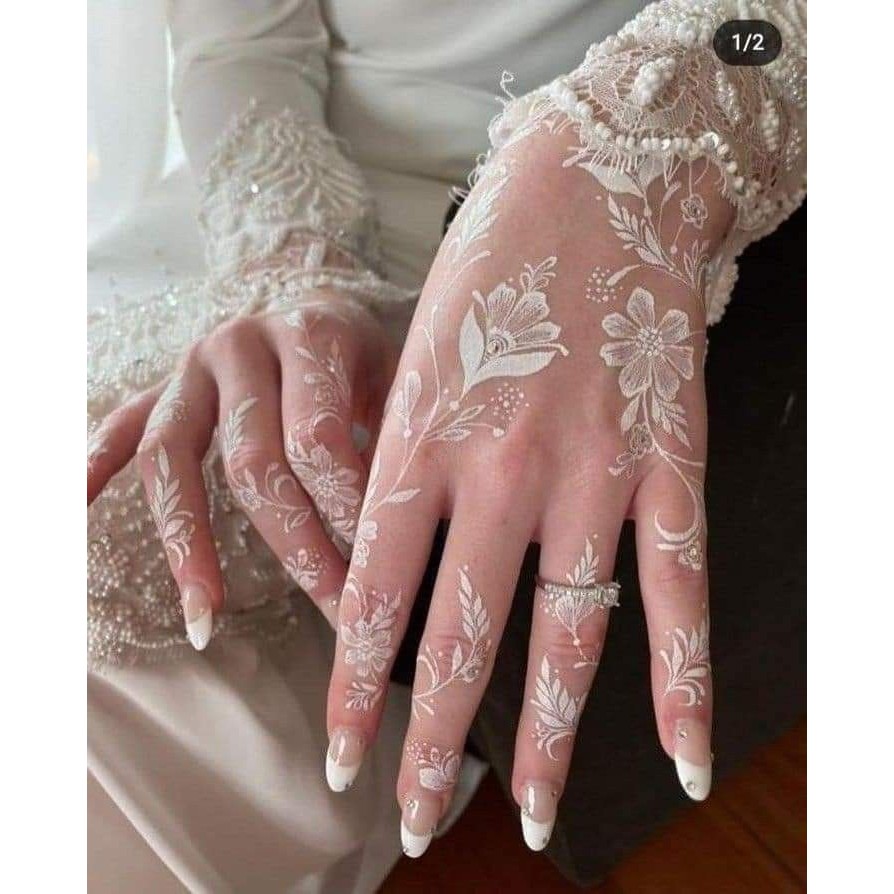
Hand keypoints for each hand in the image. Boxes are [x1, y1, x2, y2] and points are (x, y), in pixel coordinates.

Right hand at [88, 285, 396, 642]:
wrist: (316, 298)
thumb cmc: (363, 354)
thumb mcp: (398, 376)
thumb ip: (396, 437)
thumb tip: (404, 538)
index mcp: (308, 337)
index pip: (317, 440)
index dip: (344, 511)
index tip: (375, 568)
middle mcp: (240, 345)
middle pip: (251, 462)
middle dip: (295, 546)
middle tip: (333, 607)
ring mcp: (190, 366)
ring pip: (171, 457)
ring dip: (187, 541)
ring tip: (205, 615)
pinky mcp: (159, 384)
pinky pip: (118, 424)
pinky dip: (93, 462)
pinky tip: (75, 503)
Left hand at [324, 131, 732, 852]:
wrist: (592, 182)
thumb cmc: (487, 267)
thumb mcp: (412, 355)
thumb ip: (402, 459)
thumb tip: (395, 560)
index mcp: (421, 437)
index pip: (373, 596)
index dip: (356, 690)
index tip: (345, 757)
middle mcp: (501, 467)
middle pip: (461, 637)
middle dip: (432, 743)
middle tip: (414, 816)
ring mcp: (594, 469)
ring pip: (565, 635)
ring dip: (544, 739)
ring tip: (525, 815)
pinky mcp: (670, 460)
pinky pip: (677, 589)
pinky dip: (683, 679)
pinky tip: (678, 750)